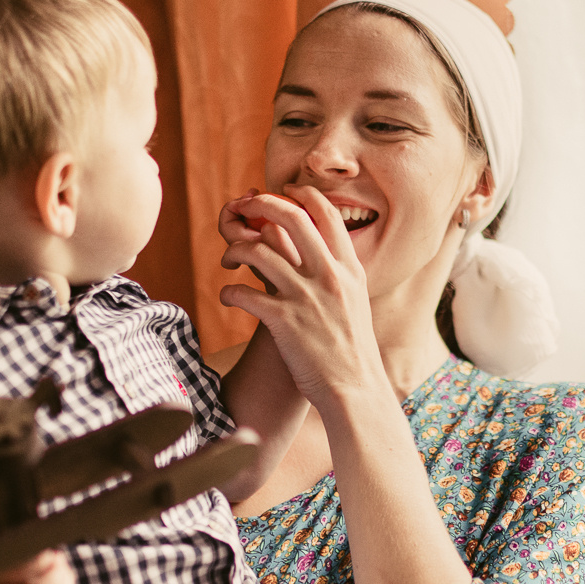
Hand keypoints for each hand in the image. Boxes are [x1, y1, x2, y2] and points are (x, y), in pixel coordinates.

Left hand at [218, 188, 385, 412]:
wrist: (355, 390)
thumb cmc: (352, 350)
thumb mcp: (356, 302)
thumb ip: (338, 274)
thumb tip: (320, 252)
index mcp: (349, 268)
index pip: (326, 213)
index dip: (301, 195)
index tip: (282, 193)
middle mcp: (329, 276)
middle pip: (290, 218)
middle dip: (260, 205)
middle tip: (243, 208)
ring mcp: (306, 297)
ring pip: (259, 251)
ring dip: (235, 251)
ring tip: (228, 260)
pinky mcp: (283, 321)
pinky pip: (243, 294)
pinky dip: (229, 292)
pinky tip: (228, 297)